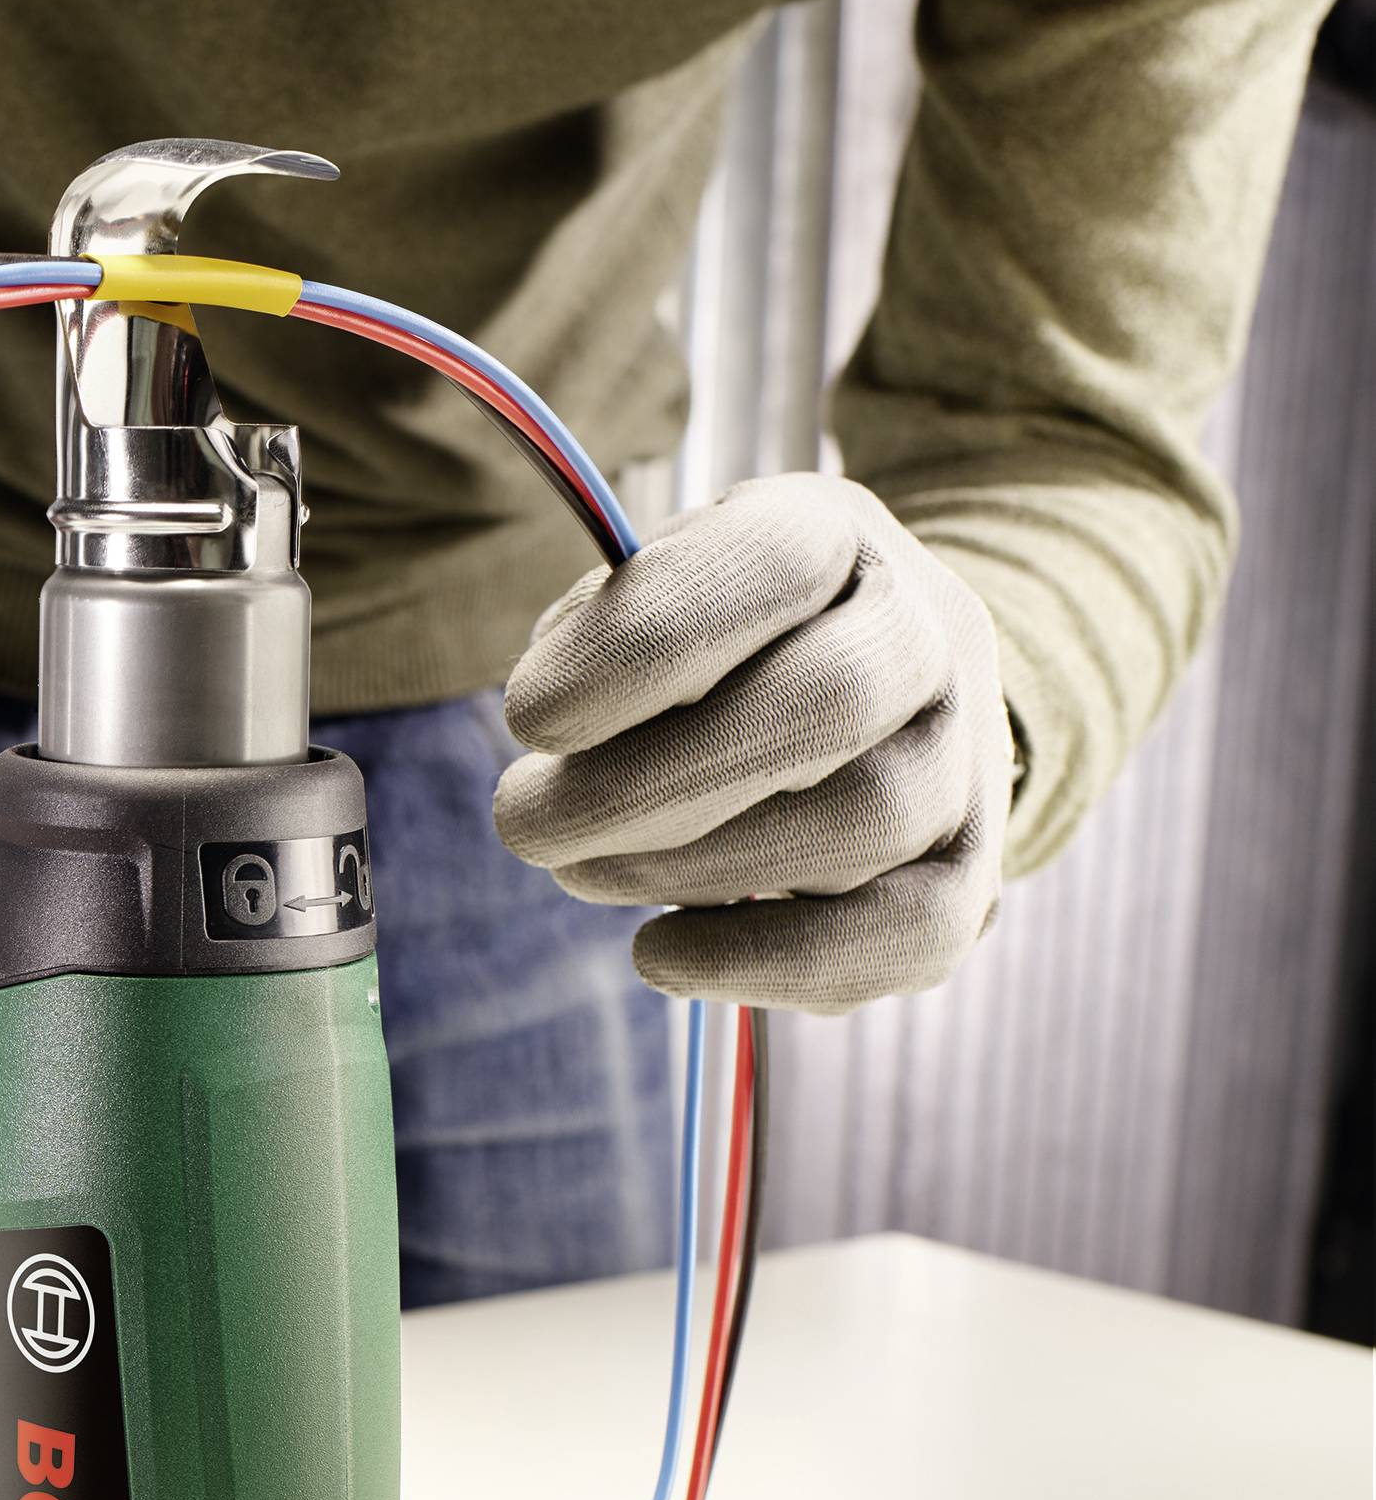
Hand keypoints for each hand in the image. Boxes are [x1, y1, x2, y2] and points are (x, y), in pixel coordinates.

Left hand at [495, 474, 1013, 1014]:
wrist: (877, 687)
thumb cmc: (722, 641)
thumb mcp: (653, 586)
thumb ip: (603, 632)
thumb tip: (554, 731)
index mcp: (838, 535)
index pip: (774, 562)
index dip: (641, 647)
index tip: (526, 719)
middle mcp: (928, 634)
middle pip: (829, 705)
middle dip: (646, 785)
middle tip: (526, 824)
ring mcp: (964, 758)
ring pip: (861, 826)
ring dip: (687, 871)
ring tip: (582, 870)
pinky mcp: (972, 876)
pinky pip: (906, 938)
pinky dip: (766, 964)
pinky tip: (660, 952)